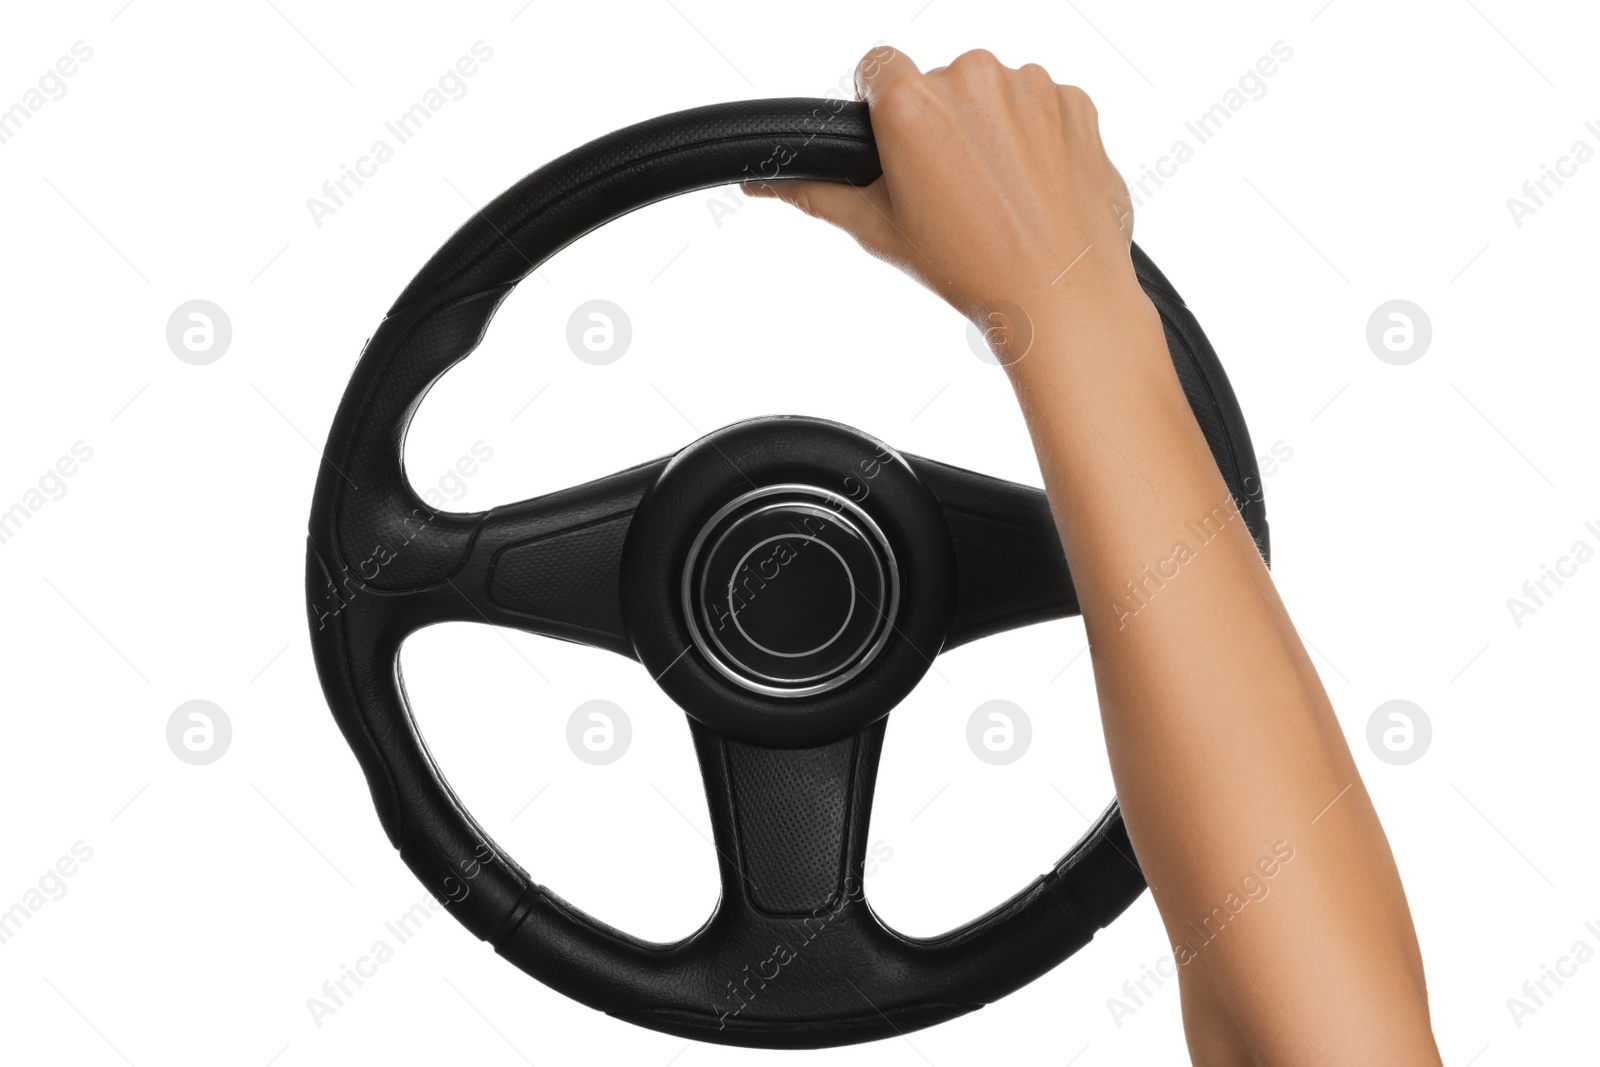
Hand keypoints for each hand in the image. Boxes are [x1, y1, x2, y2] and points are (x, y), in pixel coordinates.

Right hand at [744, 46, 1140, 329]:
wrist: (1060, 295)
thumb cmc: (971, 268)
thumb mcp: (880, 231)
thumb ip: (816, 194)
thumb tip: (765, 183)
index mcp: (910, 103)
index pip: (877, 66)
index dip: (882, 105)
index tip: (898, 142)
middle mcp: (970, 78)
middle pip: (940, 82)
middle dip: (941, 124)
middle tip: (950, 190)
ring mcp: (1029, 85)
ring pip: (994, 93)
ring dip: (991, 130)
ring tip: (998, 197)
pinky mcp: (1075, 99)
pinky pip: (1043, 105)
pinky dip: (1038, 138)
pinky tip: (1035, 188)